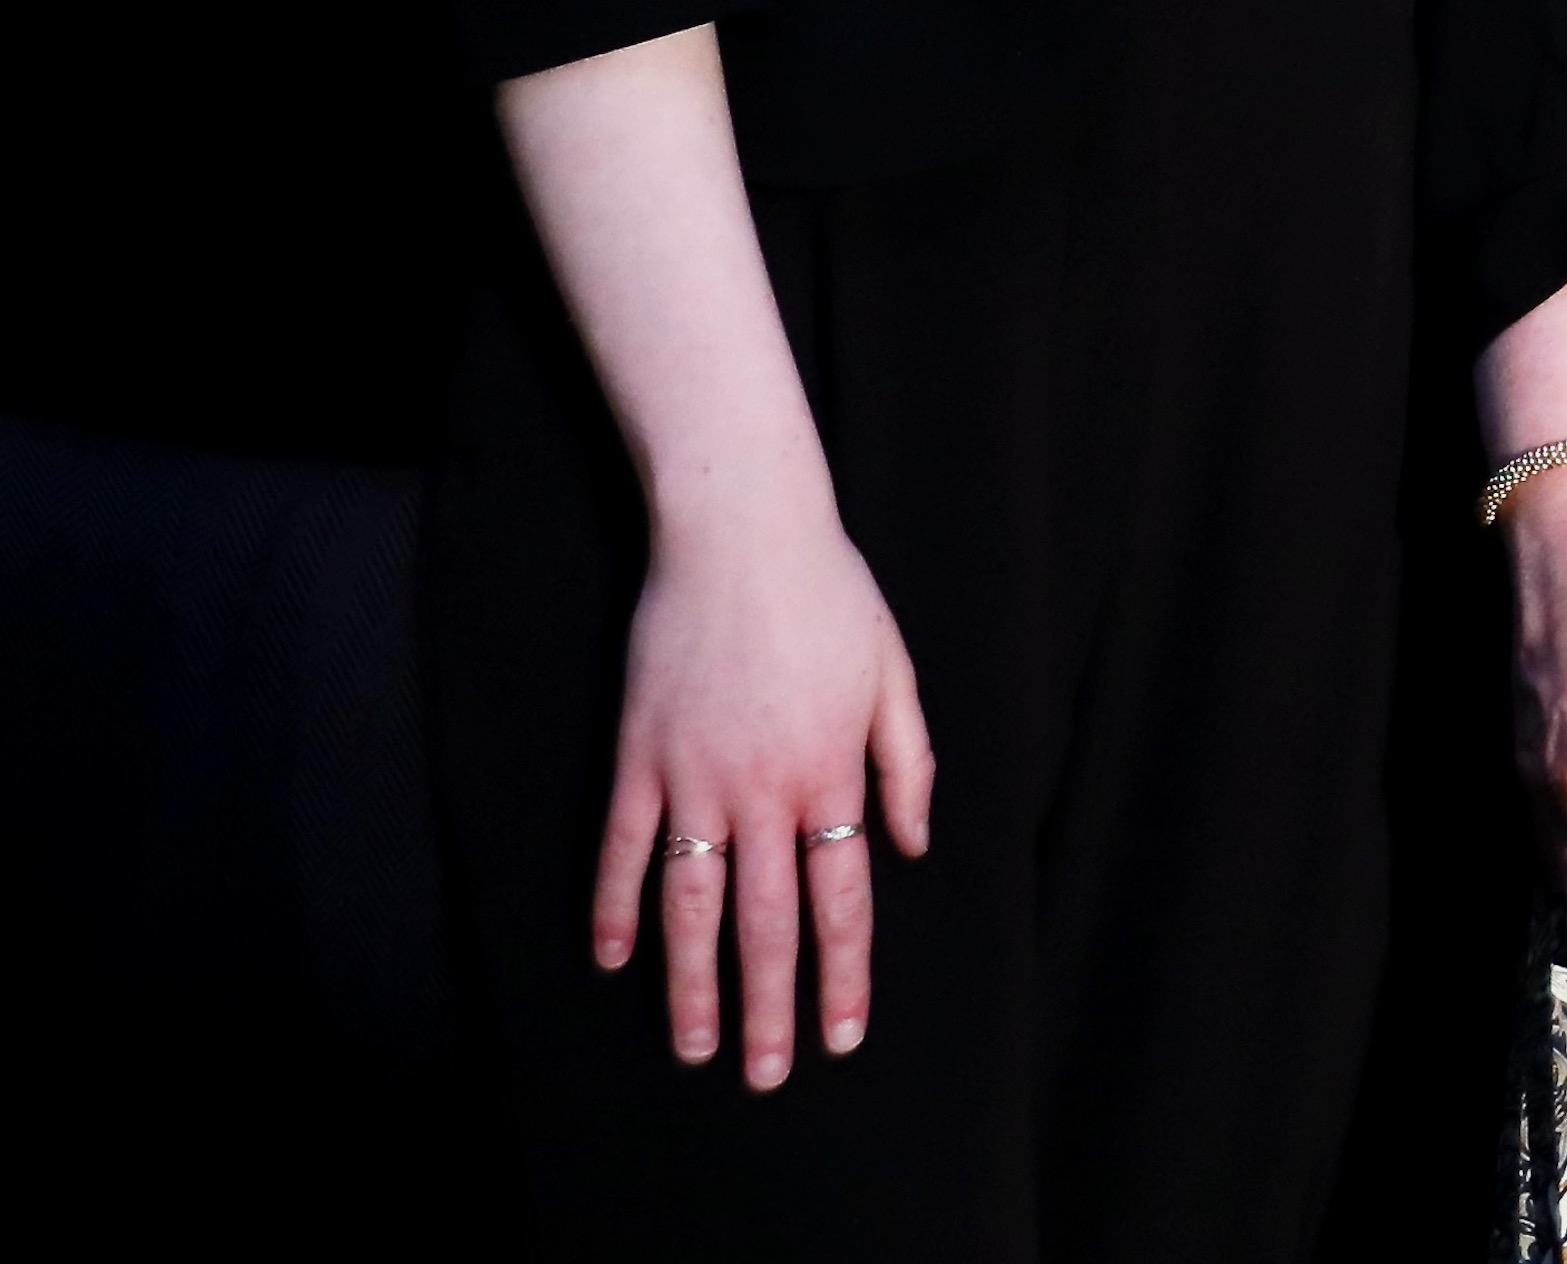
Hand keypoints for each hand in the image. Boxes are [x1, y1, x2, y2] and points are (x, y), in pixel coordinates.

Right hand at [592, 481, 936, 1084]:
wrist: (741, 531)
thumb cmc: (830, 596)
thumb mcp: (894, 673)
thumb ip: (907, 763)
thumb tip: (911, 845)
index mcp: (831, 773)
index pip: (842, 899)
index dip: (843, 973)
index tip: (843, 1035)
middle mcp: (763, 791)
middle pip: (766, 922)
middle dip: (770, 1006)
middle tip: (768, 1076)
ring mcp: (694, 778)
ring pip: (690, 905)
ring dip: (690, 984)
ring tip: (693, 1046)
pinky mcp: (639, 757)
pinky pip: (624, 849)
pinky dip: (616, 907)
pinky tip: (612, 960)